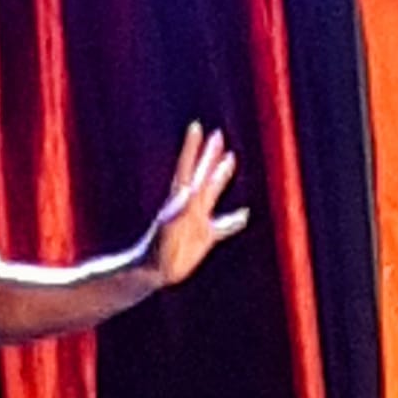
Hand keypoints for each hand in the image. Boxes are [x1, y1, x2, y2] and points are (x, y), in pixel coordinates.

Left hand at [149, 123, 248, 286]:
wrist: (152, 271)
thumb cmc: (156, 251)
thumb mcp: (169, 228)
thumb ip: (180, 210)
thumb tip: (188, 192)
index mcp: (181, 200)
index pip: (188, 168)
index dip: (192, 148)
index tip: (196, 126)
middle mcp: (190, 206)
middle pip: (204, 174)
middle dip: (210, 155)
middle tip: (218, 134)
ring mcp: (198, 220)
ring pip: (213, 193)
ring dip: (221, 176)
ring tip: (230, 160)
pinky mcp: (204, 237)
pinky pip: (224, 226)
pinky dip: (235, 221)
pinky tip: (245, 215)